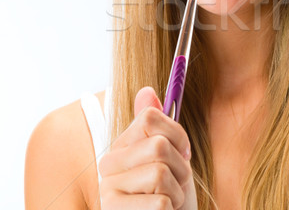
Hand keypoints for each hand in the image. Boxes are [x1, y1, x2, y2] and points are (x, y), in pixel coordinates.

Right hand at [99, 87, 197, 209]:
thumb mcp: (169, 157)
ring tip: (170, 200)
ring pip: (160, 173)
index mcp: (118, 147)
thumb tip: (147, 90)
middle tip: (178, 182)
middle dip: (180, 167)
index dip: (177, 134)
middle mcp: (106, 167)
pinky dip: (172, 208)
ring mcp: (108, 193)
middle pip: (158, 145)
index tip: (182, 153)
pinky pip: (161, 201)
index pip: (150, 118)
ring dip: (177, 190)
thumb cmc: (170, 193)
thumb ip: (156, 126)